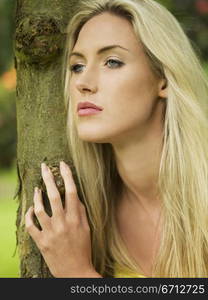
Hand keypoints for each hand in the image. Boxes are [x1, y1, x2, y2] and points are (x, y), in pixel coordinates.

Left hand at [25, 161, 99, 277]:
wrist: (75, 272)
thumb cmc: (83, 249)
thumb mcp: (87, 229)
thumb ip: (81, 212)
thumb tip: (75, 197)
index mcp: (76, 219)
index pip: (71, 192)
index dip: (67, 176)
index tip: (63, 164)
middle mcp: (63, 224)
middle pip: (54, 196)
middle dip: (48, 178)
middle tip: (43, 167)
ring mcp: (50, 233)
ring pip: (40, 209)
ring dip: (37, 197)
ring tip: (37, 188)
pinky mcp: (41, 242)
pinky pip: (31, 225)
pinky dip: (29, 215)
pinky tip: (30, 208)